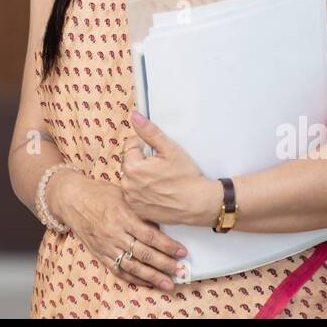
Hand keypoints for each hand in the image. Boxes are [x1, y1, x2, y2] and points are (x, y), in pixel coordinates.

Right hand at [49, 169, 188, 291]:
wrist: (72, 200)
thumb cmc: (100, 193)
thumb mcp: (123, 194)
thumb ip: (141, 209)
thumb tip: (162, 222)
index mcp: (123, 216)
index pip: (150, 235)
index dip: (168, 246)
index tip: (182, 252)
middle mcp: (115, 233)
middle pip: (144, 254)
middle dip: (165, 264)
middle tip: (181, 270)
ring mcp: (107, 246)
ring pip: (133, 266)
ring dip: (153, 277)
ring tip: (168, 283)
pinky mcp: (100, 254)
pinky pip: (119, 270)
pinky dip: (135, 278)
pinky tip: (148, 282)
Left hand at [122, 109, 221, 227]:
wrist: (198, 203)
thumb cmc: (186, 178)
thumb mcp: (169, 149)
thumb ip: (149, 131)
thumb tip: (135, 117)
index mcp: (133, 167)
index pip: (130, 145)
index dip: (144, 146)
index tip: (157, 153)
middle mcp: (128, 185)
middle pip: (129, 162)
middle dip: (141, 161)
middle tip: (160, 167)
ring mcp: (131, 199)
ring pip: (130, 178)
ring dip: (140, 176)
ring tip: (159, 179)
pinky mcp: (137, 209)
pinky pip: (133, 194)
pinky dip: (141, 191)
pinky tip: (156, 190)